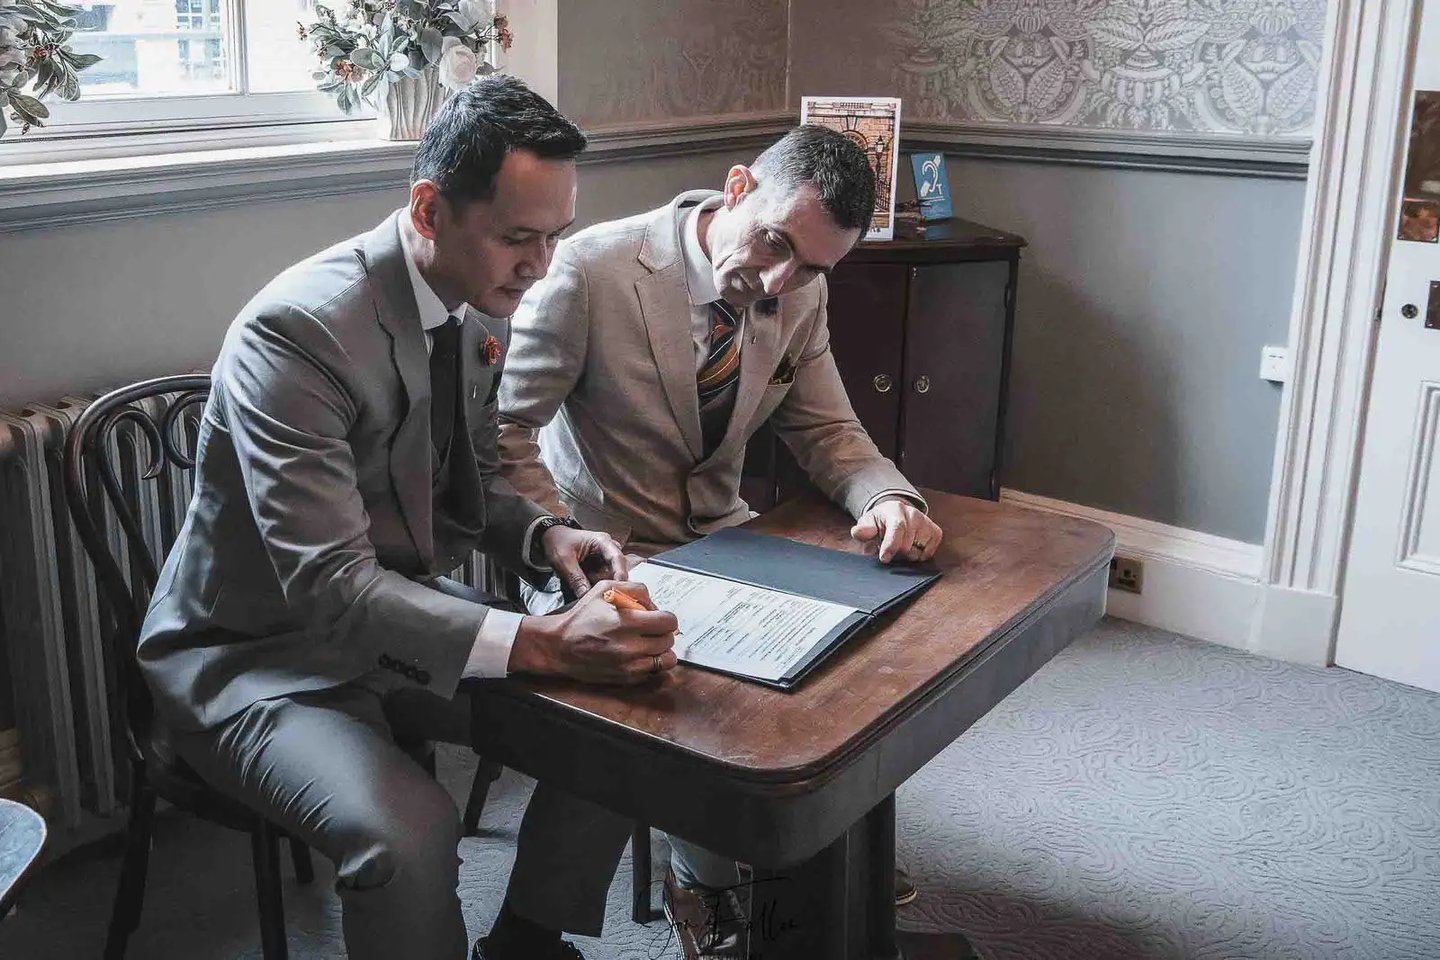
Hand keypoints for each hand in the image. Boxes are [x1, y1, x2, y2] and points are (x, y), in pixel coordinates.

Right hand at [509, 580, 678, 684]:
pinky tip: (638, 655)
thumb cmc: (582, 616)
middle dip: (663, 633)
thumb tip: (654, 605)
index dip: (666, 617)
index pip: (669, 621)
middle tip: (651, 630)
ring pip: (667, 660)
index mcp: (628, 621)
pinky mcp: (626, 678)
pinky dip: (650, 664)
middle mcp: (631, 646)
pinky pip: (653, 672)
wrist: (560, 646)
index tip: (657, 618)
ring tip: (648, 644)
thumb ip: (635, 590)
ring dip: (661, 650)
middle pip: (669, 640)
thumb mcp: (605, 589)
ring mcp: (630, 665)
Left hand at [541, 524, 627, 597]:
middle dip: (607, 581)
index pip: (617, 558)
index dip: (619, 574)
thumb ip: (576, 578)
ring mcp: (605, 557)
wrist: (550, 537)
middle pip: (617, 569)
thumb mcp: (564, 560)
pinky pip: (603, 578)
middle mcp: (608, 548)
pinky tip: (585, 580)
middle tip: (594, 587)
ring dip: (599, 582)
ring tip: (583, 578)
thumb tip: (586, 595)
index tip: (617, 589)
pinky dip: (595, 582)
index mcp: (602, 541)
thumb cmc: (557, 542)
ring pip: (610, 576)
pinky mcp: (601, 565)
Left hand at [850, 497, 942, 563]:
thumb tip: (858, 532)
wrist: (895, 514)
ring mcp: (926, 522)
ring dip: (907, 555)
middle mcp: (914, 514)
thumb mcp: (867, 523)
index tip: (884, 559)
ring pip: (918, 552)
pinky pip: (928, 553)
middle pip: (907, 545)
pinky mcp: (936, 532)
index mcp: (895, 510)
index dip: (891, 546)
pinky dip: (919, 556)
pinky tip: (911, 548)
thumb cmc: (880, 521)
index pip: (897, 529)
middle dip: (896, 553)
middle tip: (889, 549)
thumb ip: (862, 530)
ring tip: (900, 546)